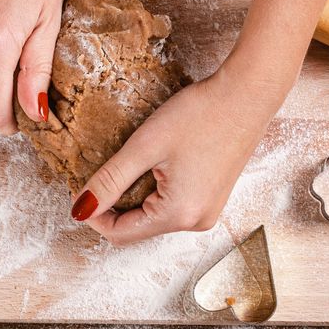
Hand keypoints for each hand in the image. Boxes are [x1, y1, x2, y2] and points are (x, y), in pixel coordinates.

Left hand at [72, 70, 283, 244]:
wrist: (247, 94)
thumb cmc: (201, 115)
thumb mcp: (145, 146)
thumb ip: (110, 181)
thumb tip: (81, 209)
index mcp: (178, 215)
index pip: (120, 234)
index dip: (94, 215)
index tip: (81, 187)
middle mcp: (195, 222)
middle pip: (137, 227)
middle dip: (115, 205)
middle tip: (106, 169)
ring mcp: (207, 212)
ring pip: (153, 216)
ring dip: (135, 195)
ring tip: (135, 161)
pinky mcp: (212, 199)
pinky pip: (172, 205)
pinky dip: (155, 190)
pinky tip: (156, 163)